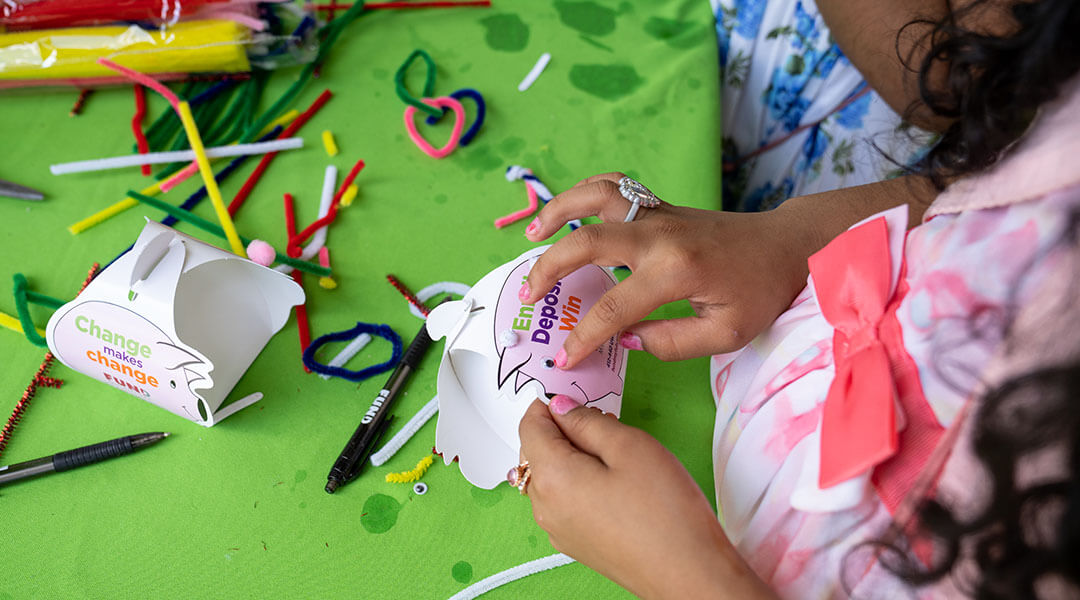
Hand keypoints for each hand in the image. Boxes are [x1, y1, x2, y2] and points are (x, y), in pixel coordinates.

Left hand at [517, 396, 773, 599]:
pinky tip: (616, 481)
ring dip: (573, 455)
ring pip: (552, 475)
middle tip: (603, 420)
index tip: (573, 392)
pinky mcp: (576, 542)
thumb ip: (588, 421)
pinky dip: (580, 481)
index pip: (529, 425)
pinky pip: (565, 499)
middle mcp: (545, 507)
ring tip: (617, 452)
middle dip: (563, 428)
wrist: (688, 574)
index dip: (549, 402)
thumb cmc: (666, 515)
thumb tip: (563, 408)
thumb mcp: (630, 446)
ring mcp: (559, 528)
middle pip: (537, 450)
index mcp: (552, 478)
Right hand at [521, 173, 816, 367]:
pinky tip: (566, 214)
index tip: (565, 357)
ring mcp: (658, 213)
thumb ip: (672, 343)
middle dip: (550, 269)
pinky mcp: (660, 206)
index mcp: (677, 270)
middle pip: (587, 241)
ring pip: (594, 197)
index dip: (584, 336)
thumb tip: (627, 339)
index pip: (615, 307)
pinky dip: (582, 194)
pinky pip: (612, 188)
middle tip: (529, 295)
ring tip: (532, 237)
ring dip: (557, 212)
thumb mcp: (727, 333)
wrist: (786, 245)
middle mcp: (660, 234)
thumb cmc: (761, 291)